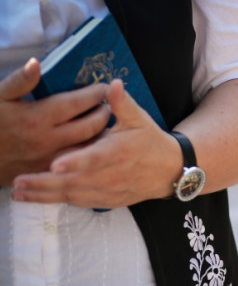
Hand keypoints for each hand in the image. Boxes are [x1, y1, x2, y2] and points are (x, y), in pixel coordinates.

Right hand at [0, 58, 109, 183]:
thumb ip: (20, 81)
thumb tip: (36, 63)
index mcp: (36, 116)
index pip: (76, 103)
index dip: (95, 94)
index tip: (104, 87)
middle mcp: (48, 139)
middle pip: (90, 126)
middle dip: (104, 113)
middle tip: (109, 104)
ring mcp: (51, 159)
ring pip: (89, 147)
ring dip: (102, 134)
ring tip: (106, 122)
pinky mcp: (51, 173)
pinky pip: (79, 162)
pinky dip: (91, 151)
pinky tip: (94, 142)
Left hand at [11, 79, 177, 207]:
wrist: (170, 170)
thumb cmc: (151, 141)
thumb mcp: (140, 119)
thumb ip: (122, 103)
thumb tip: (113, 83)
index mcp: (119, 151)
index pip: (94, 158)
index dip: (75, 162)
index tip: (54, 164)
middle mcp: (112, 174)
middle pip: (75, 182)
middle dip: (45, 183)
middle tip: (19, 181)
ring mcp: (109, 190)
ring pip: (73, 195)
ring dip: (45, 195)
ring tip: (19, 192)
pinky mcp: (108, 200)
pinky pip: (80, 202)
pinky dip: (58, 201)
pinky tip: (38, 198)